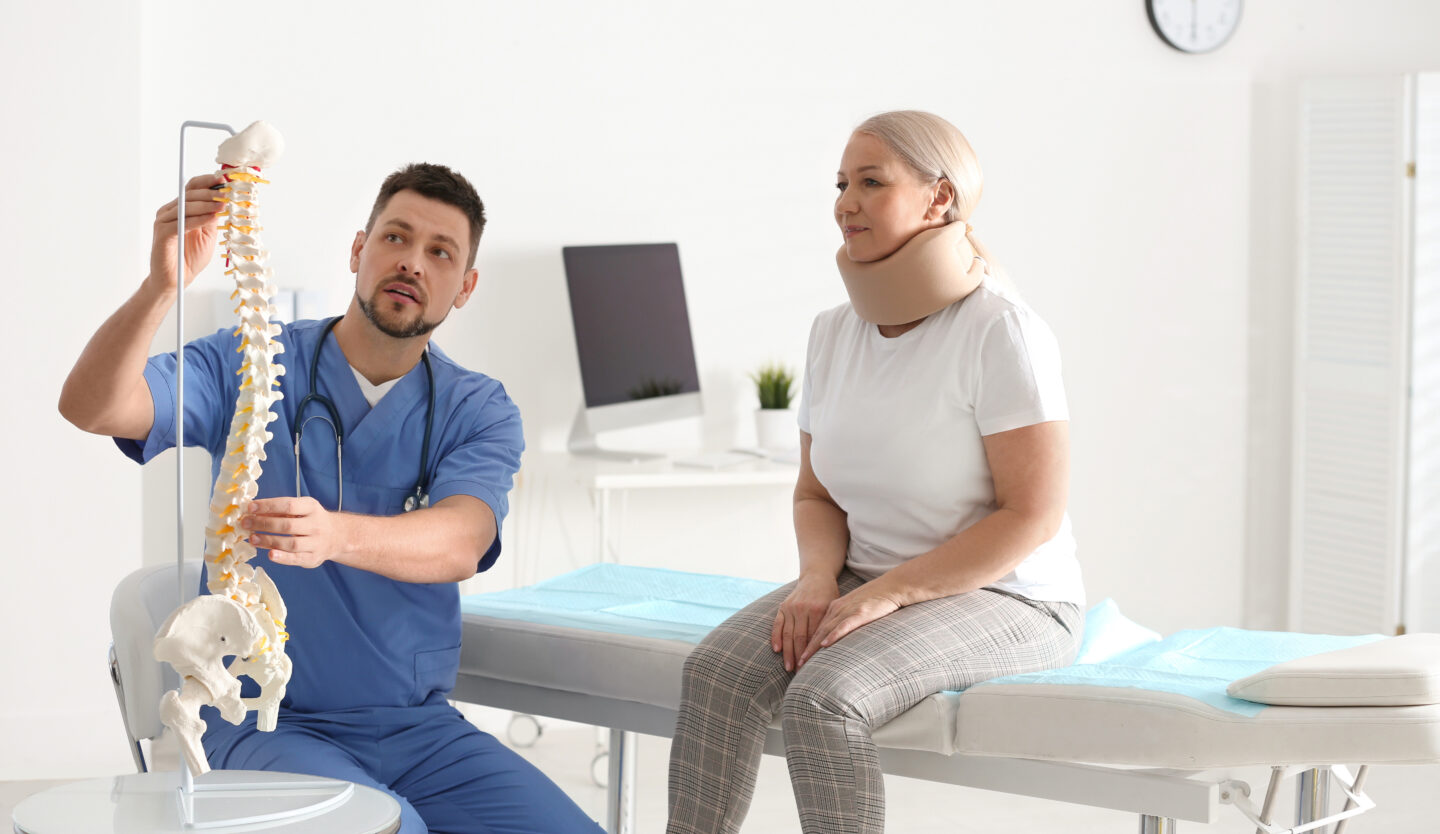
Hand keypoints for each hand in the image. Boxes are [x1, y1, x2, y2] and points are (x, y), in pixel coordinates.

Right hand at [146, 173, 226, 296]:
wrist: (176, 278)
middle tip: (227, 192)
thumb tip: (223, 200)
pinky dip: (197, 219)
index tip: (224, 180)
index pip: (192, 188)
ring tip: (223, 204)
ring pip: (186, 207)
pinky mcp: (162, 234)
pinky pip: (181, 223)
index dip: (207, 182)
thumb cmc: (190, 256)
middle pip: (189, 195)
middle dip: (210, 192)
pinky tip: (211, 218)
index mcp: (180, 209)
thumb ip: (212, 217)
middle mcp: (169, 211)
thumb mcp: (208, 233)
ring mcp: (163, 221)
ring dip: (206, 205)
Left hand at [241, 496, 349, 568]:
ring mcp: (316, 543)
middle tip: (245, 523)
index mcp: (312, 507)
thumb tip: (252, 510)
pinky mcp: (313, 558)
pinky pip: (296, 559)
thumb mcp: (301, 509)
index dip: (268, 506)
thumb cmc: (310, 520)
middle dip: (264, 524)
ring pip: (291, 543)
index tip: (250, 507)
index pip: (288, 505)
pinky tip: (269, 554)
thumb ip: (279, 510)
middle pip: (288, 525)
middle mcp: (316, 525)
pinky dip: (282, 557)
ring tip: (252, 538)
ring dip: (268, 540)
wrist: (337, 536)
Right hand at [770, 573, 839, 672]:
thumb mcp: (835, 608)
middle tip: (800, 674)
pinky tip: (776, 650)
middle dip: (800, 657)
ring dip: (788, 653)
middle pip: (800, 638)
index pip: (815, 637)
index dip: (813, 654)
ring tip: (789, 668)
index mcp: (819, 610)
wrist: (817, 576)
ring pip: (788, 634)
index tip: (812, 669)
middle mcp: (804, 608)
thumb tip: (833, 651)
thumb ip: (831, 626)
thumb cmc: (830, 596)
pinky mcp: (783, 606)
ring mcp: (792, 607)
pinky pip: (777, 624)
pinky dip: (776, 637)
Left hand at [798, 586, 901, 668]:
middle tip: (795, 664)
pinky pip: (843, 626)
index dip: (805, 644)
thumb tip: (836, 638)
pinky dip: (833, 635)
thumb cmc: (876, 600)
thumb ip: (844, 621)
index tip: (798, 657)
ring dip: (813, 647)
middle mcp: (838, 609)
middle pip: (816, 631)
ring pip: (826, 630)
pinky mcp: (860, 613)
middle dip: (804, 649)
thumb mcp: (855, 609)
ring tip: (804, 661)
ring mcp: (848, 611)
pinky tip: (824, 644)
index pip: (816, 628)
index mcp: (835, 608)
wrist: (892, 587)